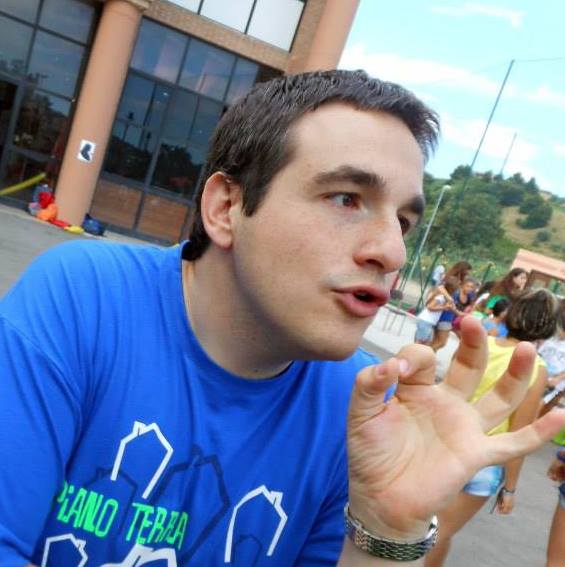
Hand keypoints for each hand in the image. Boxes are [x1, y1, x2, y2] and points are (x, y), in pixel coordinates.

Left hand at [347, 316, 564, 539]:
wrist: (379, 498)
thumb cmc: (370, 453)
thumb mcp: (360, 412)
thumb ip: (369, 383)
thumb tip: (392, 364)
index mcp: (416, 389)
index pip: (424, 358)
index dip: (413, 356)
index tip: (398, 370)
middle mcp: (445, 402)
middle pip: (468, 366)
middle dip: (474, 343)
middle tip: (476, 322)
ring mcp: (463, 427)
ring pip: (498, 397)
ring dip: (515, 374)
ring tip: (526, 348)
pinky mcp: (475, 454)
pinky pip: (513, 443)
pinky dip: (538, 432)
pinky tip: (560, 413)